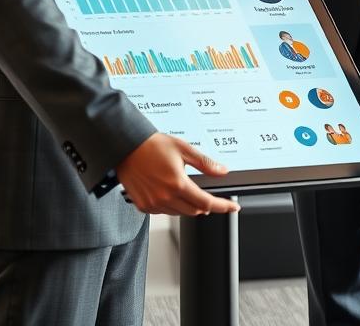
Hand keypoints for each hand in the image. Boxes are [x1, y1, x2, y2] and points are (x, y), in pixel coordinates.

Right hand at [116, 133, 239, 216]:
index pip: (206, 203)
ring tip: (187, 189)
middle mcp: (165, 198)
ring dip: (189, 206)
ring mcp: (153, 204)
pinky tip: (170, 192)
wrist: (127, 147)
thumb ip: (205, 163)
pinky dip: (172, 206)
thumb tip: (222, 171)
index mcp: (178, 184)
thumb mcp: (184, 149)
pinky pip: (164, 212)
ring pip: (179, 213)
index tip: (232, 207)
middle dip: (205, 204)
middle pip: (194, 211)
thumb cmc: (153, 146)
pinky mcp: (143, 206)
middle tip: (208, 194)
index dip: (222, 206)